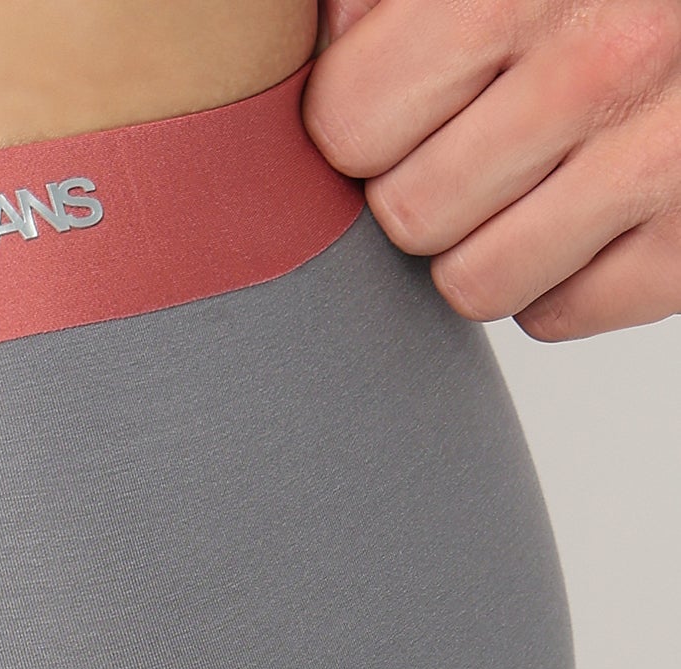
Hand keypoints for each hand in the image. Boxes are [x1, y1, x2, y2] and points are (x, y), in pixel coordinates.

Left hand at [302, 0, 680, 339]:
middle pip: (407, 213)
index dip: (360, 124)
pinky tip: (592, 213)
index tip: (404, 102)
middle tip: (481, 141)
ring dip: (485, 245)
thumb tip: (329, 42)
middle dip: (424, 188)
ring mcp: (663, 157)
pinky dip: (559, 281)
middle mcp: (601, 62)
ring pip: (472, 284)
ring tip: (534, 179)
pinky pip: (555, 316)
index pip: (348, 123)